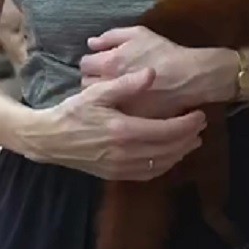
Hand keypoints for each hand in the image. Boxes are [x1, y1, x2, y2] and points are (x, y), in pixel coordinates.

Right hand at [23, 68, 205, 180]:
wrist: (47, 139)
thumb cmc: (73, 112)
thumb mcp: (97, 93)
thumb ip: (127, 84)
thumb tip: (152, 73)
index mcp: (124, 130)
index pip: (167, 131)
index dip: (188, 124)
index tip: (200, 114)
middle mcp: (125, 153)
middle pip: (168, 150)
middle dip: (189, 138)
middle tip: (201, 126)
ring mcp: (119, 167)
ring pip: (160, 164)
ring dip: (179, 153)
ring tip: (192, 140)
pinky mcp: (114, 174)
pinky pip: (146, 174)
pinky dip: (163, 165)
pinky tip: (169, 155)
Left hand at [79, 25, 201, 117]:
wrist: (188, 77)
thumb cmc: (164, 52)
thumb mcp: (139, 34)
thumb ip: (111, 36)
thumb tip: (92, 43)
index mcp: (108, 63)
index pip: (85, 64)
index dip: (93, 62)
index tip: (102, 63)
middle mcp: (108, 85)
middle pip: (87, 84)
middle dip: (95, 79)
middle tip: (109, 77)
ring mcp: (117, 104)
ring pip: (99, 101)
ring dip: (104, 96)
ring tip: (117, 91)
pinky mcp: (128, 118)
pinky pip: (114, 113)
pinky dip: (116, 108)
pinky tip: (126, 102)